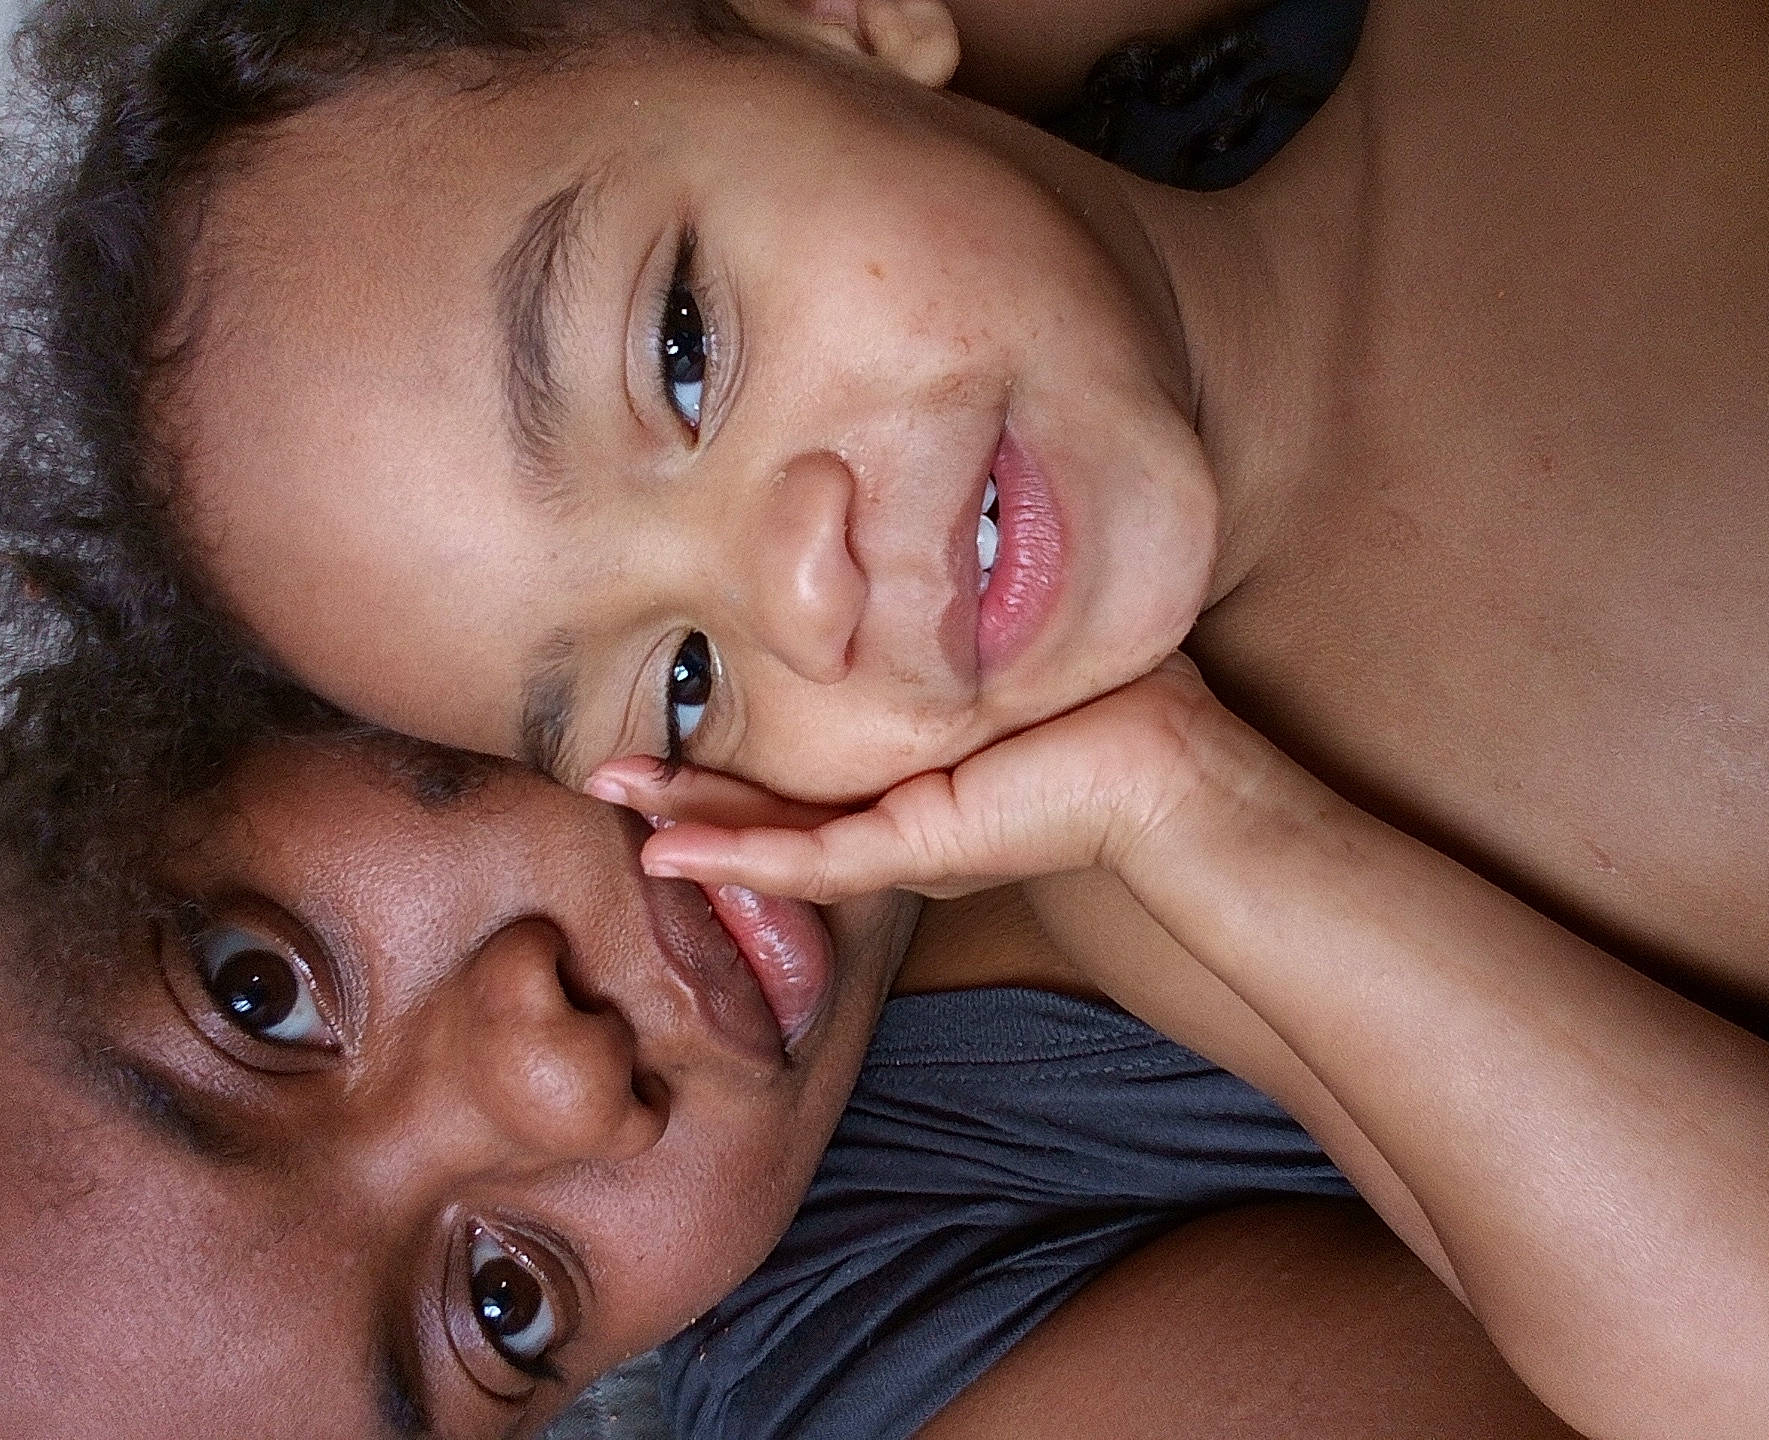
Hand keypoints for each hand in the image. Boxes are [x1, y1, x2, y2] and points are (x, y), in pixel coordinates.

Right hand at [586, 653, 1277, 902]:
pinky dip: (736, 855)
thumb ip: (941, 624)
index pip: (795, 769)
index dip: (725, 754)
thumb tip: (911, 547)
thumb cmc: (1097, 701)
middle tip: (599, 768)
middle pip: (764, 808)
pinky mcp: (921, 851)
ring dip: (686, 821)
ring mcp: (900, 842)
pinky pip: (811, 860)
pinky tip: (669, 847)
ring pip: (769, 840)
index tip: (662, 712)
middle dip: (680, 789)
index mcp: (902, 776)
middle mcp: (889, 816)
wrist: (1169, 757)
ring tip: (611, 794)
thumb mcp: (997, 652)